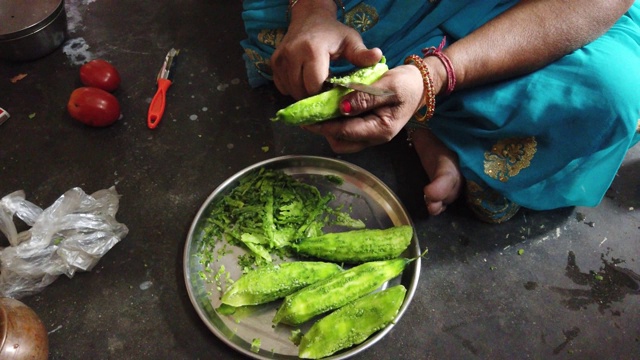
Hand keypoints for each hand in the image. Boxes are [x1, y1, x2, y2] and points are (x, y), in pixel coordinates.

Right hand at [272, 9, 381, 98]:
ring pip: (290, 91)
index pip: (314, 86)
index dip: (324, 93)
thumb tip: (378, 57)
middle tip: (325, 91)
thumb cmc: (334, 32)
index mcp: (312, 50)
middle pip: (301, 91)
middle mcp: (292, 54)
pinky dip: (292, 89)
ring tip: (316, 86)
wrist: (310, 17)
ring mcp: (280, 59)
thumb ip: (362, 53)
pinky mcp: (274, 63)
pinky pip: (282, 86)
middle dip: (313, 97)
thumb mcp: (351, 41)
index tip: (333, 91)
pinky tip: (304, 82)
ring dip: (303, 94)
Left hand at [302, 64, 428, 152]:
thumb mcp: (388, 86)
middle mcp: (374, 137)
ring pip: (341, 139)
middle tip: (309, 113)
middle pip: (340, 142)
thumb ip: (365, 97)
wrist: (420, 84)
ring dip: (328, 127)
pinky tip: (329, 108)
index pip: (345, 132)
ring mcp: (370, 134)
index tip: (306, 117)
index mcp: (381, 130)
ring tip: (317, 109)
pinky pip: (346, 131)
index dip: (323, 125)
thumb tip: (341, 107)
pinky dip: (335, 122)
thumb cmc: (407, 84)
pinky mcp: (367, 128)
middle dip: (323, 130)